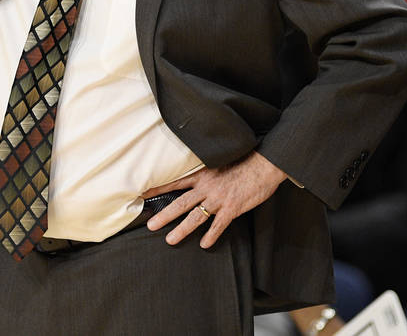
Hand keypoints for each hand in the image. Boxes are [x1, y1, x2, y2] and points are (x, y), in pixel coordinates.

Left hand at [144, 151, 286, 248]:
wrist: (263, 165)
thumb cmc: (243, 163)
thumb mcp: (219, 164)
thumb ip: (206, 174)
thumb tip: (196, 181)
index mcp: (202, 175)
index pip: (174, 183)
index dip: (158, 189)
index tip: (142, 194)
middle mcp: (206, 187)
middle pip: (180, 203)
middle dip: (164, 215)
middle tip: (151, 225)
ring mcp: (219, 199)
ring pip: (195, 217)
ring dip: (182, 229)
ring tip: (170, 240)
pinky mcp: (232, 208)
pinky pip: (218, 225)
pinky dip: (211, 235)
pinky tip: (204, 244)